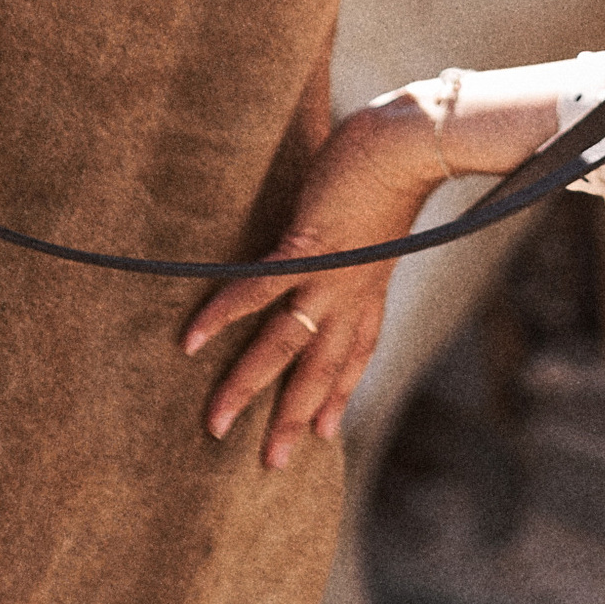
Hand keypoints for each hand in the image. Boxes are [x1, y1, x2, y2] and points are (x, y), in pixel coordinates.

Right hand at [181, 71, 559, 465]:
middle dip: (292, 418)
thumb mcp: (382, 209)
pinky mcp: (309, 249)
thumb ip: (360, 224)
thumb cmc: (398, 157)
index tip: (326, 431)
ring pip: (284, 346)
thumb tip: (344, 210)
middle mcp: (354, 292)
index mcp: (373, 285)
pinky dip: (224, 314)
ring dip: (246, 387)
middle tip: (270, 464)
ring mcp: (332, 276)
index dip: (339, 393)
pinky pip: (258, 291)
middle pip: (320, 370)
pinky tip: (192, 338)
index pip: (357, 352)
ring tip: (214, 422)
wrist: (412, 139)